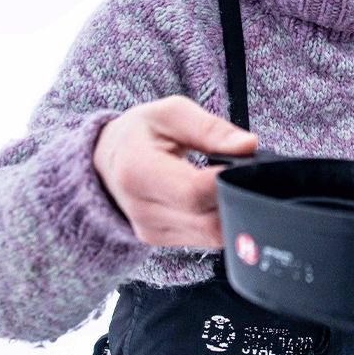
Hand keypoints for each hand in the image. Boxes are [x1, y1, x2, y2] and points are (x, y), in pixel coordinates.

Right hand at [93, 96, 257, 248]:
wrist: (104, 162)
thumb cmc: (137, 134)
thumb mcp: (170, 114)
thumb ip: (210, 128)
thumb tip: (248, 146)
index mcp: (137, 171)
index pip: (194, 191)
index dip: (227, 182)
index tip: (249, 168)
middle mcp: (141, 209)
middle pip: (209, 221)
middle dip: (237, 199)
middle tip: (246, 175)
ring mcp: (150, 231)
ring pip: (213, 235)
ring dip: (230, 212)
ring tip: (225, 182)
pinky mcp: (160, 241)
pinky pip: (205, 238)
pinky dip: (217, 220)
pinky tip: (213, 198)